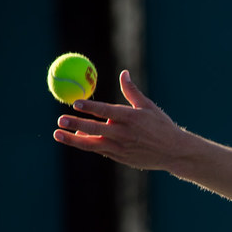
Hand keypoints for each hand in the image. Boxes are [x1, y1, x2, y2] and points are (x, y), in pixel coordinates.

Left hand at [53, 69, 187, 170]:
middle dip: (76, 124)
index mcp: (131, 118)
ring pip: (93, 144)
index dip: (90, 107)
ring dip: (74, 139)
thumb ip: (131, 91)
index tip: (75, 103)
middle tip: (60, 119)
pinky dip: (87, 144)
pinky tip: (76, 138)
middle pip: (95, 128)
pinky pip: (100, 150)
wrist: (174, 153)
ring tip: (57, 134)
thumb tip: (123, 73)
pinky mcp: (120, 158)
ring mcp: (121, 148)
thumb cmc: (162, 127)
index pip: (106, 111)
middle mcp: (124, 134)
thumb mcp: (148, 107)